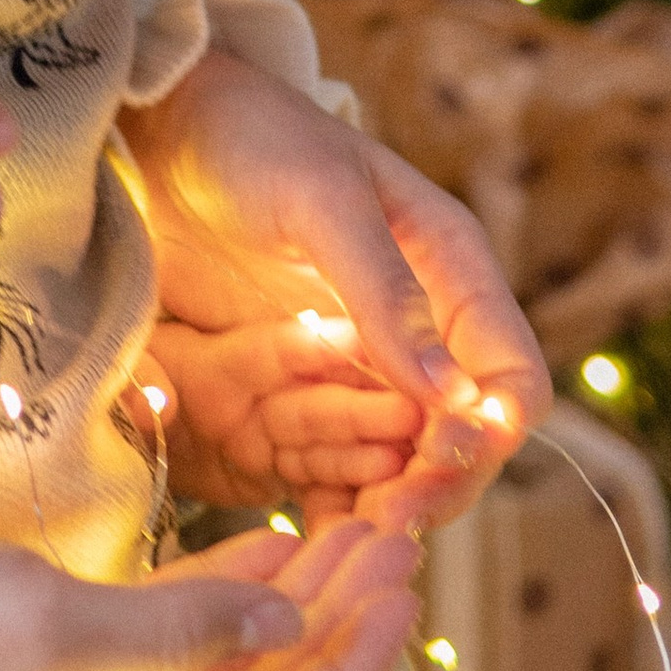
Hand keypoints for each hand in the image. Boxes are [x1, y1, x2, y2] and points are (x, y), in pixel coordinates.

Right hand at [0, 515, 420, 670]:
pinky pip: (167, 640)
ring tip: (354, 526)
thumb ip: (173, 631)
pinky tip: (267, 544)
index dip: (352, 668)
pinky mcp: (42, 661)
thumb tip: (291, 628)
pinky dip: (225, 594)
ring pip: (222, 669)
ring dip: (292, 604)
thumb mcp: (41, 623)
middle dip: (338, 624)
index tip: (398, 577)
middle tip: (397, 531)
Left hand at [124, 43, 549, 525]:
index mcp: (451, 272)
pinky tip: (309, 540)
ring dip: (387, 507)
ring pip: (403, 462)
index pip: (509, 377)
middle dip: (438, 485)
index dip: (492, 431)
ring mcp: (359, 362)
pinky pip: (334, 463)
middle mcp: (419, 328)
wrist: (161, 125)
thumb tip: (453, 394)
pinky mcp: (301, 385)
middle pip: (463, 437)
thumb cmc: (251, 138)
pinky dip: (332, 504)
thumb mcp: (320, 203)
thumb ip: (385, 292)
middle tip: (386, 525)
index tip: (440, 462)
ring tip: (348, 546)